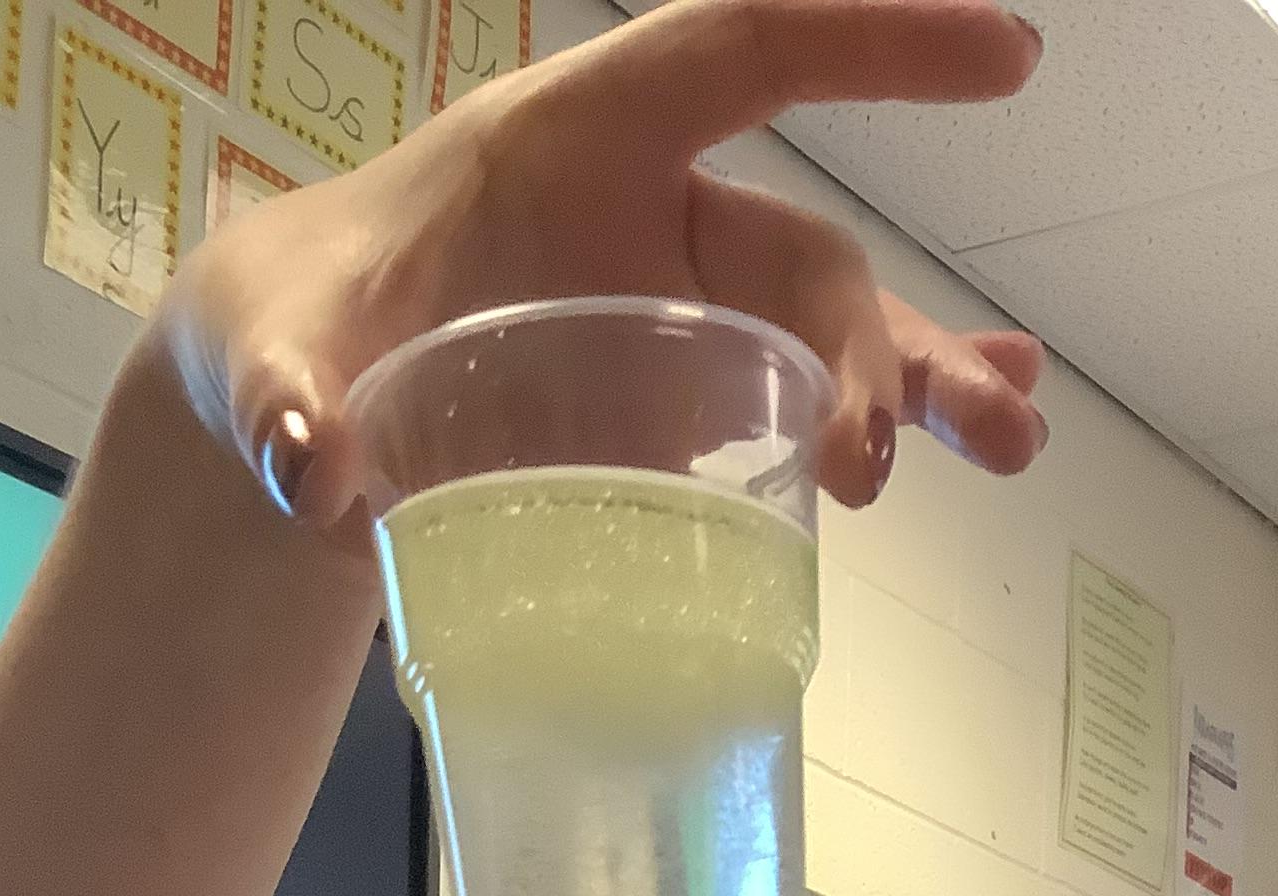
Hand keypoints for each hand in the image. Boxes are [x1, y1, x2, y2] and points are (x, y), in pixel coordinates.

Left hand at [148, 0, 1046, 539]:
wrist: (301, 395)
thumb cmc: (297, 330)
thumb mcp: (270, 358)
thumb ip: (288, 400)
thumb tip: (312, 469)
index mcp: (573, 146)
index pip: (746, 53)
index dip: (870, 44)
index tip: (1003, 55)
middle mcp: (652, 219)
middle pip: (803, 257)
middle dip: (879, 344)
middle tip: (901, 452)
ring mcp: (678, 316)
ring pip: (834, 337)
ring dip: (927, 387)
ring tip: (1007, 450)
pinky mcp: (682, 403)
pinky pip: (807, 403)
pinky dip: (893, 418)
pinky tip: (971, 447)